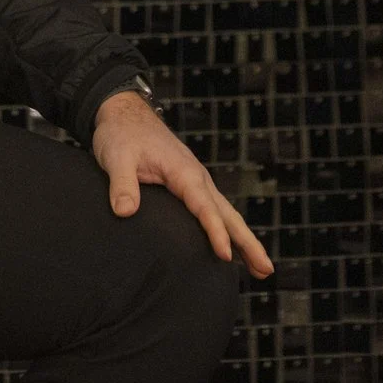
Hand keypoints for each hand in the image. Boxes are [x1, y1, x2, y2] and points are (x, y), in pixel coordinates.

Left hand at [91, 89, 273, 279]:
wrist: (125, 112)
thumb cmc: (121, 133)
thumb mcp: (116, 157)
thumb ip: (122, 184)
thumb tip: (125, 212)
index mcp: (183, 172)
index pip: (204, 207)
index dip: (215, 232)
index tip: (226, 256)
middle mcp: (197, 177)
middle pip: (228, 214)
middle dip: (248, 242)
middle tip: (266, 270)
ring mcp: (196, 181)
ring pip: (225, 213)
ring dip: (244, 239)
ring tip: (260, 269)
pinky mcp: (189, 185)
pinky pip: (214, 210)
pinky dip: (227, 229)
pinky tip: (231, 248)